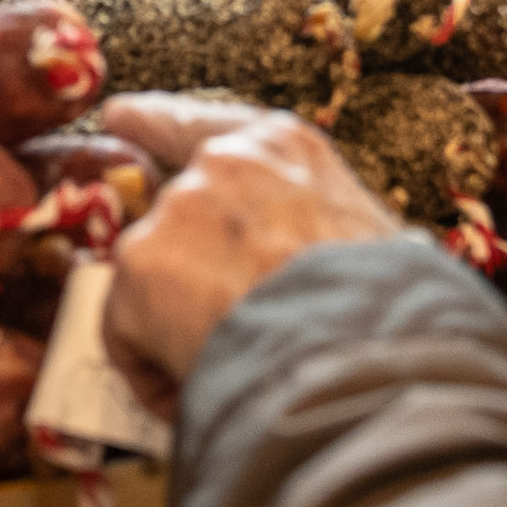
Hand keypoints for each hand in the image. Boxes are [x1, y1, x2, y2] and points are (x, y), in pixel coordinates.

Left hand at [105, 114, 403, 409]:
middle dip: (184, 267)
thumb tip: (295, 273)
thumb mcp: (368, 242)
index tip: (122, 116)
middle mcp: (223, 162)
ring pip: (152, 276)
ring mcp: (177, 208)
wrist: (356, 354)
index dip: (159, 125)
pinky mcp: (140, 263)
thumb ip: (312, 231)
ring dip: (173, 322)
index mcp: (286, 148)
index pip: (208, 127)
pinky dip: (151, 368)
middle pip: (176, 213)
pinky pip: (127, 329)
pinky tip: (191, 390)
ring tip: (220, 368)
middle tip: (214, 320)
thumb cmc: (384, 309)